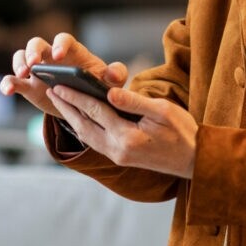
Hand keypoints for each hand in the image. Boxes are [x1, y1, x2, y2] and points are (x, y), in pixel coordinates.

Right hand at [0, 32, 127, 118]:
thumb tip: (114, 72)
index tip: (58, 57)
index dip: (60, 45)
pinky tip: (8, 90)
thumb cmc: (97, 86)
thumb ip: (116, 74)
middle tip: (34, 63)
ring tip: (21, 75)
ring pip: (21, 57)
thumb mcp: (110, 81)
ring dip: (19, 63)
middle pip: (37, 44)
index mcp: (72, 52)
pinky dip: (8, 83)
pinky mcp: (28, 86)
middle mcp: (51, 57)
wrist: (85, 105)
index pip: (63, 39)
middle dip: (34, 51)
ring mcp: (37, 70)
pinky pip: (12, 80)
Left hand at [47, 86, 196, 178]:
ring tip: (60, 103)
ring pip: (87, 136)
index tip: (59, 85)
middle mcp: (118, 150)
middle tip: (50, 91)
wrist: (195, 161)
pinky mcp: (122, 158)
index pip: (95, 111)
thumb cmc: (183, 131)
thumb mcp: (162, 110)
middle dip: (67, 107)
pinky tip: (80, 120)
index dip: (76, 96)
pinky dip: (84, 129)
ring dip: (72, 118)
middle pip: (84, 125)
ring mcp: (118, 156)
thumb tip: (109, 91)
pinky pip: (95, 142)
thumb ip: (134, 102)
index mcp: (127, 136)